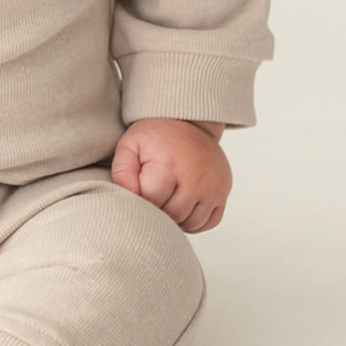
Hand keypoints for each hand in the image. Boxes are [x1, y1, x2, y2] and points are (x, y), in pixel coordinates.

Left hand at [110, 118, 231, 233]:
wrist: (189, 121)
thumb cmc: (156, 136)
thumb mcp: (130, 145)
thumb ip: (122, 172)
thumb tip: (128, 196)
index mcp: (170, 165)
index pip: (152, 202)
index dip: (141, 201)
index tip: (137, 190)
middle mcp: (196, 178)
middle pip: (172, 216)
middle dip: (157, 212)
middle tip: (150, 196)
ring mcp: (213, 187)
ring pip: (191, 224)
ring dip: (175, 220)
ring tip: (165, 201)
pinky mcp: (223, 192)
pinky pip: (209, 222)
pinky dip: (194, 222)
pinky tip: (182, 207)